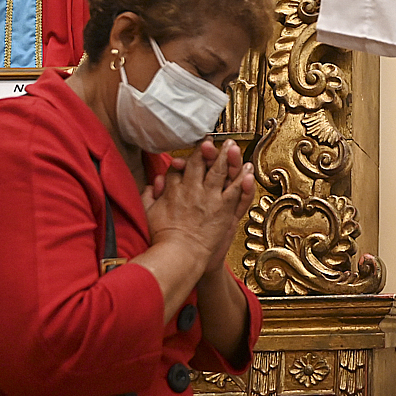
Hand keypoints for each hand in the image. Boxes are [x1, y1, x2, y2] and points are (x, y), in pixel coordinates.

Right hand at [143, 139, 254, 273]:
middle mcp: (192, 190)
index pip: (179, 169)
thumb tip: (153, 183)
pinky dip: (243, 178)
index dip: (183, 161)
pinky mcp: (224, 208)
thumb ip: (149, 196)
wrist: (179, 255)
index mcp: (173, 190)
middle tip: (211, 141)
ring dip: (227, 156)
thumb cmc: (162, 239)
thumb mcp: (148, 214)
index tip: (186, 158)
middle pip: (200, 163)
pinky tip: (247, 169)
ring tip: (232, 145)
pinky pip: (236, 189)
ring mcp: (210, 197)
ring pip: (220, 170)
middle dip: (206, 150)